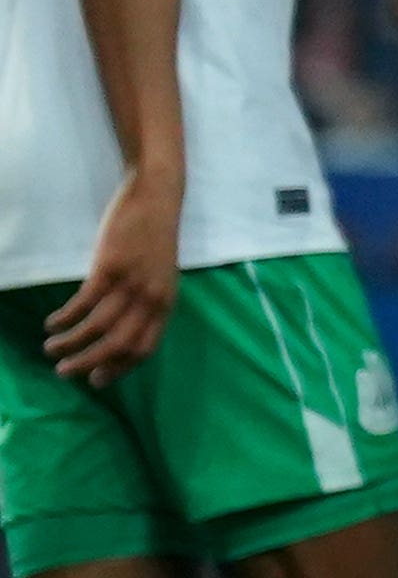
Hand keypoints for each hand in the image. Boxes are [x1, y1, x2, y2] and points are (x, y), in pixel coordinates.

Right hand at [45, 175, 182, 385]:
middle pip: (120, 346)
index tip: (95, 380)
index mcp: (166, 304)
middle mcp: (152, 299)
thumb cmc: (154, 238)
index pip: (145, 349)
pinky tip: (52, 323)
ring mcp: (132, 284)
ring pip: (98, 328)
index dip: (119, 369)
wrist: (156, 197)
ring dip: (70, 344)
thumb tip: (121, 329)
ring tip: (51, 348)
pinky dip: (65, 318)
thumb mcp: (159, 276)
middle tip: (64, 372)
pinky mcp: (110, 267)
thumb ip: (146, 302)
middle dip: (89, 364)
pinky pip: (84, 304)